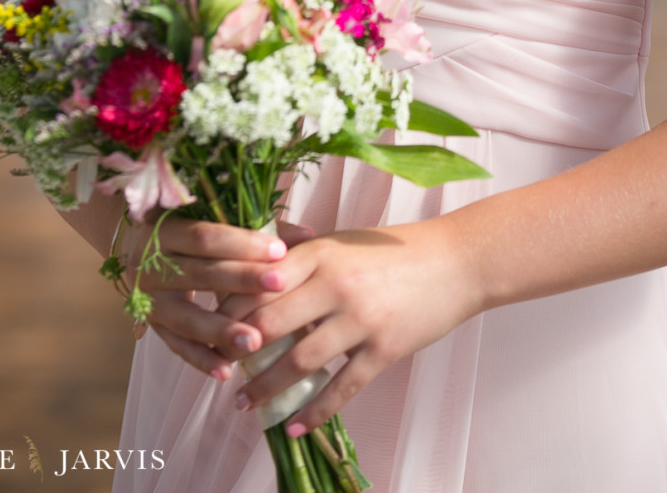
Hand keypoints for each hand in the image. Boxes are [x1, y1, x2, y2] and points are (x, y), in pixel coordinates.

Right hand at [122, 217, 312, 381]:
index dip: (242, 244)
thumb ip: (257, 226)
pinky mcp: (151, 325)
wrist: (135, 244)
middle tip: (280, 286)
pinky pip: (176, 346)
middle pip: (200, 273)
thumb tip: (309, 235)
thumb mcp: (212, 218)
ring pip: (186, 317)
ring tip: (255, 342)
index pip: (205, 236)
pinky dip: (201, 359)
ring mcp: (148, 298)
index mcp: (164, 228)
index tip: (279, 251)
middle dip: (242, 280)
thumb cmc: (188, 228)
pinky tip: (226, 372)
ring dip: (221, 330)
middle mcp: (151, 263)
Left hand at [232, 220, 479, 431]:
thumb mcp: (343, 240)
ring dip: (266, 388)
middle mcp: (335, 284)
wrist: (456, 260)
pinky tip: (293, 426)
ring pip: (299, 362)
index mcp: (320, 253)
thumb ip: (303, 254)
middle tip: (218, 371)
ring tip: (244, 404)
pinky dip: (313, 412)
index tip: (211, 327)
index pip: (258, 283)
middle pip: (269, 324)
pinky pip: (341, 388)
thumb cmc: (394, 248)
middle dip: (238, 352)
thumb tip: (257, 269)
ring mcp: (360, 319)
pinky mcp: (384, 349)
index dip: (229, 308)